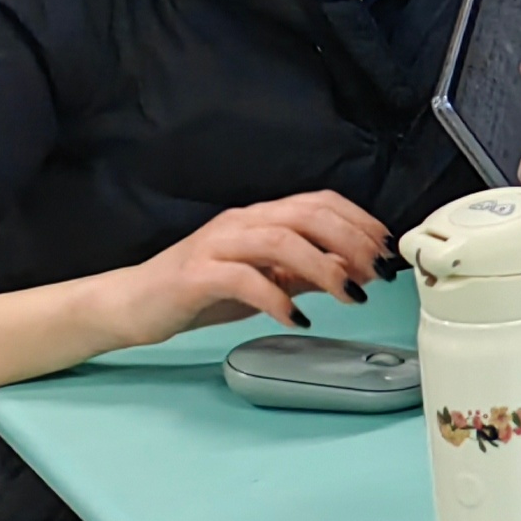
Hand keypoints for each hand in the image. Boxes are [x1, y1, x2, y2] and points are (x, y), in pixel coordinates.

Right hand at [97, 191, 389, 343]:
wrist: (133, 304)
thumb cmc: (198, 291)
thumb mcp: (264, 281)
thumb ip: (304, 274)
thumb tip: (354, 273)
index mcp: (259, 219)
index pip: (318, 202)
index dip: (358, 220)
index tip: (386, 249)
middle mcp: (240, 223)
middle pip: (306, 215)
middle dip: (350, 240)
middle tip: (377, 273)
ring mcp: (216, 245)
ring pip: (280, 239)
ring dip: (323, 266)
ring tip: (350, 295)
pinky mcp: (196, 275)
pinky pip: (243, 278)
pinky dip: (276, 297)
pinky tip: (296, 317)